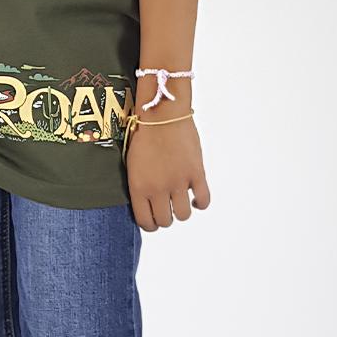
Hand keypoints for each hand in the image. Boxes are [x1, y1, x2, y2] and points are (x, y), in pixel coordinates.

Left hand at [125, 107, 210, 230]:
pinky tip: (196, 198)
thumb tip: (148, 201)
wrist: (162, 113)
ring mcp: (178, 182)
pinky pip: (203, 200)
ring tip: (180, 201)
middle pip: (165, 221)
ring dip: (182, 211)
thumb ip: (140, 185)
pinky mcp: (196, 173)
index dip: (151, 224)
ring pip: (184, 215)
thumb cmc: (144, 134)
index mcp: (139, 187)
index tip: (154, 218)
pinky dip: (201, 203)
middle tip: (167, 208)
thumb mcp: (133, 163)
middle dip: (165, 218)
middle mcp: (158, 189)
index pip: (146, 221)